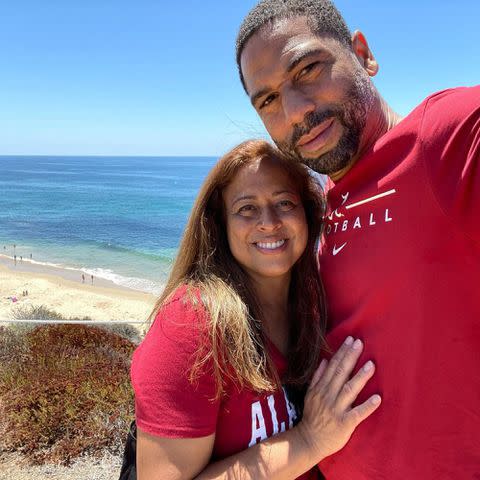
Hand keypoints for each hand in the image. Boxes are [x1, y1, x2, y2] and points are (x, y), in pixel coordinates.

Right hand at [296, 336, 380, 460]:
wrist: (309, 440)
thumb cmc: (312, 416)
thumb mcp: (310, 394)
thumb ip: (317, 377)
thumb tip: (325, 360)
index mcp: (320, 388)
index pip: (333, 366)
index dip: (342, 352)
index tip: (350, 340)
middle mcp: (328, 396)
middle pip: (340, 373)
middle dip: (350, 357)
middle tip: (360, 343)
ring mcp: (336, 410)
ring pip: (349, 390)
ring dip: (360, 377)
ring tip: (371, 365)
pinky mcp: (345, 423)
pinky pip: (358, 413)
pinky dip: (367, 406)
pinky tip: (378, 398)